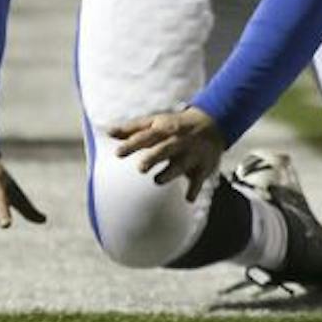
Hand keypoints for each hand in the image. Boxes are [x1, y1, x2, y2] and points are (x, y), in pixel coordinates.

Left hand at [110, 107, 226, 201]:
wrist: (213, 122)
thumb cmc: (175, 125)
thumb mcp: (156, 122)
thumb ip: (132, 129)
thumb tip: (108, 132)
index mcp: (165, 129)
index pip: (147, 136)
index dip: (132, 144)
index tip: (118, 154)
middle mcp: (179, 141)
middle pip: (165, 149)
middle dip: (154, 158)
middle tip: (141, 168)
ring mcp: (192, 154)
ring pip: (181, 165)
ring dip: (170, 173)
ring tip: (157, 180)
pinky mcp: (203, 166)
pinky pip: (199, 179)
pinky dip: (195, 189)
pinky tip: (188, 199)